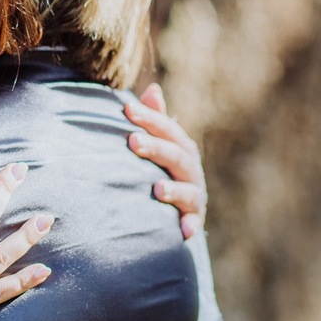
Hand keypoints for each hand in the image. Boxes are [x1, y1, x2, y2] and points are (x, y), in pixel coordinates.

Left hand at [124, 83, 206, 238]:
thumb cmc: (164, 169)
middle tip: (133, 140)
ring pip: (187, 191)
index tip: (126, 109)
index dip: (149, 117)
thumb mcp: (162, 144)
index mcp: (182, 148)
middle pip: (176, 156)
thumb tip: (152, 89)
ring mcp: (194, 196)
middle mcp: (191, 170)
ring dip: (174, 191)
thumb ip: (156, 120)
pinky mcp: (193, 220)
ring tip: (156, 189)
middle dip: (156, 148)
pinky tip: (184, 231)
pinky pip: (194, 224)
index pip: (167, 129)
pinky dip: (190, 227)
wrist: (182, 209)